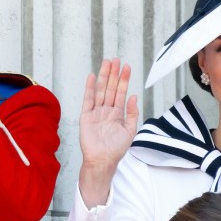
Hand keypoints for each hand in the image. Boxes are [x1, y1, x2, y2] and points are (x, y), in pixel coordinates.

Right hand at [77, 59, 138, 206]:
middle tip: (116, 59)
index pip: (121, 92)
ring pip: (101, 90)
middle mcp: (107, 110)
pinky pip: (88, 99)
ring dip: (104, 77)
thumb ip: (132, 113)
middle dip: (114, 74)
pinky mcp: (86, 116)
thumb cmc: (116, 149)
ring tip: (107, 63)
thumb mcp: (130, 131)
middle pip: (111, 88)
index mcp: (118, 114)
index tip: (127, 67)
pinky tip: (93, 77)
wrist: (103, 160)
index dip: (124, 80)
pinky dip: (90, 88)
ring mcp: (96, 112)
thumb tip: (134, 96)